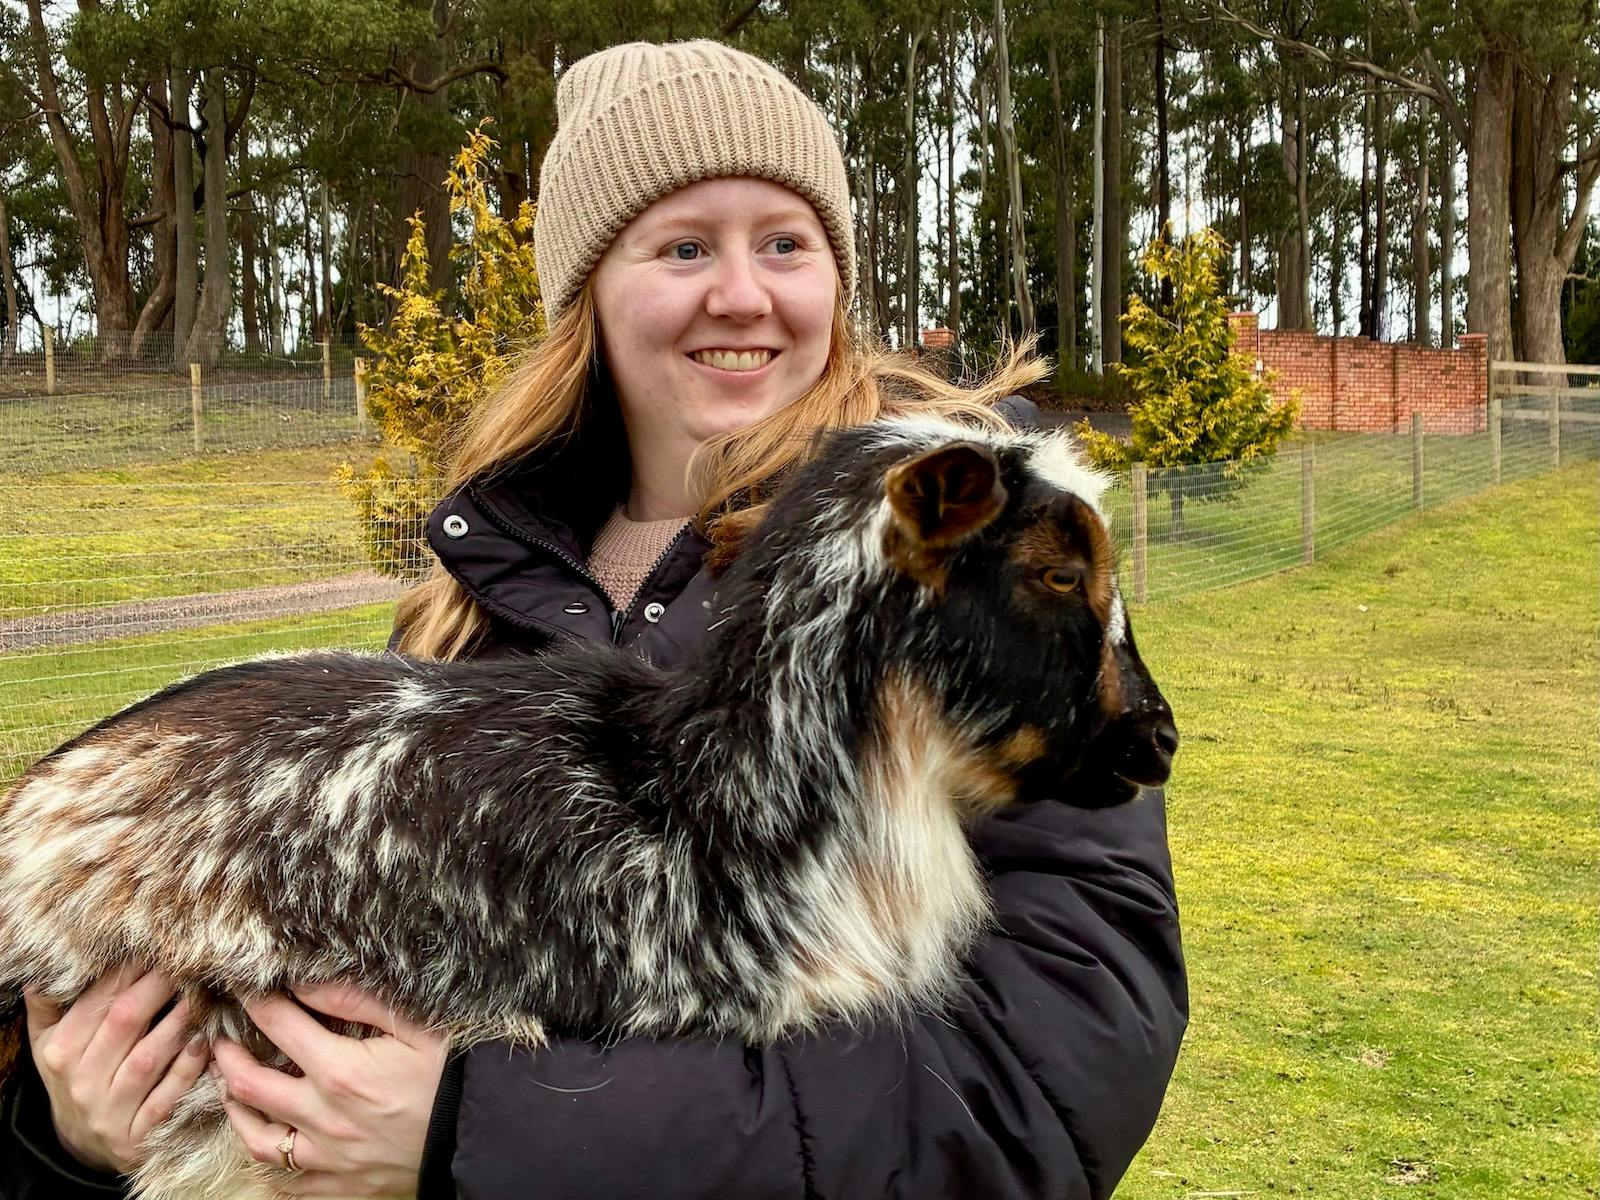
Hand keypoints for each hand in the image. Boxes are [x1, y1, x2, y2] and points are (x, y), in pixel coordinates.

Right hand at [25, 965, 210, 1173]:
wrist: (82, 1145)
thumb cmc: (75, 1078)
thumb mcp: (51, 1046)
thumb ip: (47, 1009)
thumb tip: (43, 974)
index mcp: (61, 1052)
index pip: (97, 1002)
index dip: (128, 971)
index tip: (157, 947)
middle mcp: (82, 1081)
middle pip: (125, 1023)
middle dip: (159, 987)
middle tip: (187, 962)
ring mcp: (109, 1112)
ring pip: (147, 1059)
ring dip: (178, 1023)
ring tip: (202, 995)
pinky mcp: (136, 1138)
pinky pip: (166, 1099)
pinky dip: (187, 1070)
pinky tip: (205, 1042)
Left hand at [213, 983, 447, 1197]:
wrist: (485, 1134)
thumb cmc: (455, 1074)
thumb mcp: (416, 1024)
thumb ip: (356, 1000)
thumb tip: (306, 982)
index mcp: (341, 1071)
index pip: (279, 1026)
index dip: (256, 1002)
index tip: (244, 989)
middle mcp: (324, 1117)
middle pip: (250, 1086)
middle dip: (228, 1057)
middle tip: (221, 1040)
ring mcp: (329, 1157)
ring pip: (258, 1139)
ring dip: (236, 1112)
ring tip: (230, 1090)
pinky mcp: (342, 1184)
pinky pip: (288, 1181)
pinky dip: (270, 1162)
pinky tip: (269, 1141)